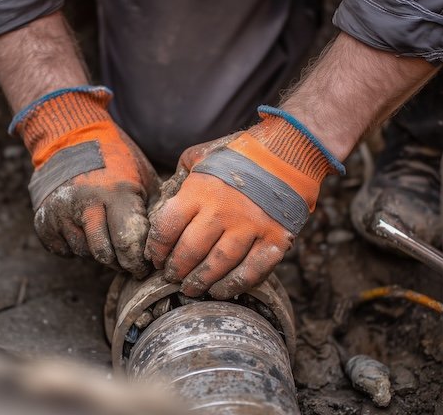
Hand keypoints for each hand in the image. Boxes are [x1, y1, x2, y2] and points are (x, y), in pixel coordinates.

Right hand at [13, 86, 158, 277]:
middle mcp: (86, 203)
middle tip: (127, 261)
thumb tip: (163, 243)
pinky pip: (63, 249)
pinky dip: (75, 245)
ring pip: (83, 252)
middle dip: (119, 262)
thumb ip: (152, 209)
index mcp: (116, 192)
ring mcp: (61, 212)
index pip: (127, 242)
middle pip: (104, 254)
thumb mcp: (143, 177)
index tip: (143, 266)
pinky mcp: (43, 219)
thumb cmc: (116, 159)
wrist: (71, 138)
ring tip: (105, 234)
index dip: (137, 260)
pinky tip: (84, 229)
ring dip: (96, 250)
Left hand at [145, 107, 342, 298]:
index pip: (167, 228)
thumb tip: (164, 202)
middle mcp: (222, 211)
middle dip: (176, 269)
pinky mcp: (274, 239)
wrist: (287, 151)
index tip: (155, 258)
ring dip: (200, 281)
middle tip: (172, 277)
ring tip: (190, 288)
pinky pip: (252, 271)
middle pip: (189, 251)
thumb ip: (180, 178)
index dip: (156, 249)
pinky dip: (233, 285)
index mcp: (199, 190)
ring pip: (218, 265)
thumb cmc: (237, 154)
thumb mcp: (200, 156)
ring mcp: (250, 226)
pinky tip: (219, 291)